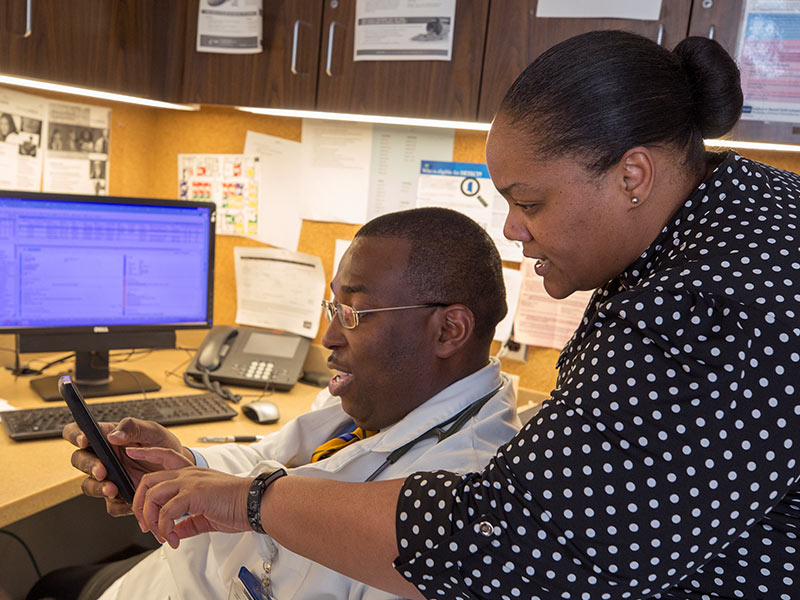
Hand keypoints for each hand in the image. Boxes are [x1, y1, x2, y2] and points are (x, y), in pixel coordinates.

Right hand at [63, 417, 193, 515]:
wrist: (178, 468)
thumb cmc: (162, 444)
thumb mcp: (153, 431)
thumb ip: (133, 428)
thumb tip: (113, 435)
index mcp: (105, 437)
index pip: (78, 432)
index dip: (75, 435)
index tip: (84, 440)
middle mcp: (102, 458)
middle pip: (79, 460)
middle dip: (88, 465)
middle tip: (102, 470)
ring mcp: (108, 478)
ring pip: (88, 485)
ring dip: (97, 488)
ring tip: (113, 488)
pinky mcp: (118, 496)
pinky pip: (110, 505)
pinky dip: (117, 505)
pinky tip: (128, 501)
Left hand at [129, 447, 251, 548]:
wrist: (256, 503)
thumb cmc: (238, 506)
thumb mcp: (207, 515)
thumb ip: (188, 522)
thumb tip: (176, 532)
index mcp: (192, 474)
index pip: (164, 457)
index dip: (145, 454)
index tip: (131, 452)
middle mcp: (188, 474)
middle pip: (148, 481)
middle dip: (140, 505)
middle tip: (146, 525)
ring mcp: (190, 481)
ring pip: (153, 495)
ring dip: (150, 519)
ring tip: (160, 535)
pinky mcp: (194, 493)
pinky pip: (167, 512)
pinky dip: (165, 529)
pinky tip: (174, 539)